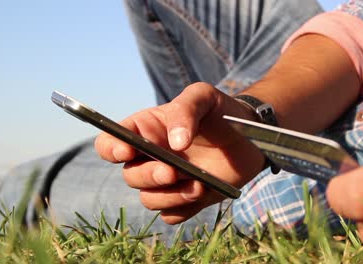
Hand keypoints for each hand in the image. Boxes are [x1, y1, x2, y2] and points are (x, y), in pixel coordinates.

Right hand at [95, 83, 264, 223]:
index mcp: (146, 131)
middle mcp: (151, 158)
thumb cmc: (222, 111)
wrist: (252, 136)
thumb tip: (175, 142)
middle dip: (149, 176)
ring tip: (198, 185)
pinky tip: (202, 193)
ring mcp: (168, 181)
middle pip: (130, 176)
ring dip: (170, 196)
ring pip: (149, 200)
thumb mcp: (203, 96)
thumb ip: (185, 110)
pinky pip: (171, 215)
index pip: (110, 142)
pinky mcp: (186, 200)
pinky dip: (182, 209)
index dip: (112, 149)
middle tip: (172, 171)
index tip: (127, 151)